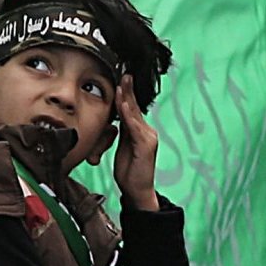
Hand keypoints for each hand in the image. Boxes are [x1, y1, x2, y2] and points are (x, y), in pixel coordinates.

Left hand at [115, 76, 161, 212]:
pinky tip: (123, 105)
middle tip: (124, 74)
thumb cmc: (130, 171)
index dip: (126, 94)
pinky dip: (128, 116)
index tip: (121, 79)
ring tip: (122, 84)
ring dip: (127, 98)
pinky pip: (134, 128)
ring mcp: (148, 138)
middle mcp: (147, 132)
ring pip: (134, 115)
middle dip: (128, 90)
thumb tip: (117, 119)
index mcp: (140, 132)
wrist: (137, 191)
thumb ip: (122, 132)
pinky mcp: (146, 146)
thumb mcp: (123, 147)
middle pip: (134, 108)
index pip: (132, 109)